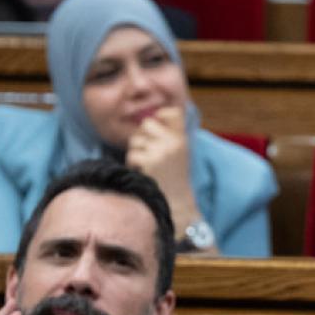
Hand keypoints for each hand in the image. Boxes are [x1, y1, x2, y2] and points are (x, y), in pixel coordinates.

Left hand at [126, 106, 196, 228]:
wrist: (178, 202)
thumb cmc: (174, 177)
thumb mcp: (178, 152)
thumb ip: (167, 135)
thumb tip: (145, 120)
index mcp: (182, 138)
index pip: (172, 112)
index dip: (161, 115)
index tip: (159, 129)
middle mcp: (174, 141)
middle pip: (147, 124)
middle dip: (142, 137)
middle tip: (149, 153)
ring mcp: (162, 150)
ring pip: (136, 140)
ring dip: (136, 152)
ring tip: (147, 165)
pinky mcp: (150, 161)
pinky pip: (132, 154)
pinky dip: (133, 164)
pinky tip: (144, 172)